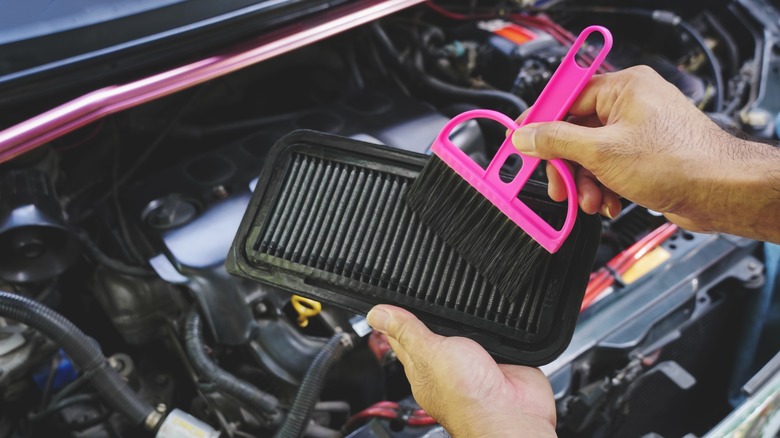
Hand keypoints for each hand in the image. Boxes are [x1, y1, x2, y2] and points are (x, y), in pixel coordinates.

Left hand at [366, 305, 556, 436]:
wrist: (511, 412)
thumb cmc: (467, 398)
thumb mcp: (428, 352)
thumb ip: (406, 331)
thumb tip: (376, 315)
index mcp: (421, 368)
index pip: (401, 338)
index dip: (394, 318)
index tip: (389, 299)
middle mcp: (446, 367)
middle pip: (433, 331)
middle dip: (434, 315)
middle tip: (433, 301)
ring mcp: (473, 362)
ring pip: (464, 331)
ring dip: (466, 321)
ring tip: (465, 314)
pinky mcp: (498, 358)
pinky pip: (492, 335)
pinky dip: (493, 327)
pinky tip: (490, 325)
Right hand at [511, 65, 779, 241]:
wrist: (721, 192)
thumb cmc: (678, 162)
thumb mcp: (601, 152)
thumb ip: (557, 141)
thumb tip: (526, 136)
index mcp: (623, 87)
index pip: (566, 98)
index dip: (541, 124)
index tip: (522, 144)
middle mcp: (632, 104)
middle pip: (576, 131)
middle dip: (567, 165)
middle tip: (558, 186)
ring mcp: (639, 130)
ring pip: (592, 154)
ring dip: (586, 183)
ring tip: (591, 201)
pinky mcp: (646, 154)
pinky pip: (610, 166)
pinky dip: (604, 187)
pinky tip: (610, 203)